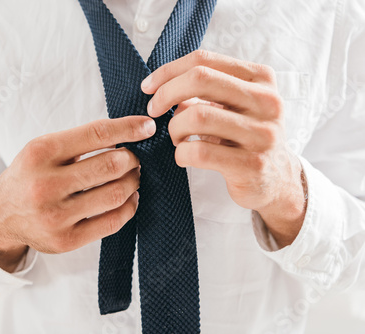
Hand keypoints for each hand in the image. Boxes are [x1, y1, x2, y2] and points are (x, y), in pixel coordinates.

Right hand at [0, 116, 155, 271]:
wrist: (1, 214)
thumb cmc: (30, 174)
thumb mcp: (44, 148)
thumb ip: (81, 140)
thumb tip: (131, 133)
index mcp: (40, 152)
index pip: (96, 133)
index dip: (128, 128)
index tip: (148, 127)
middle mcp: (45, 184)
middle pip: (111, 165)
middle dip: (133, 159)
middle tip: (136, 158)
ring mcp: (54, 215)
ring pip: (116, 194)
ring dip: (133, 182)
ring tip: (132, 176)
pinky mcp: (64, 240)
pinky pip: (112, 222)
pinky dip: (129, 207)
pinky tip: (129, 198)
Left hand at [141, 50, 305, 246]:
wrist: (277, 180)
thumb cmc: (245, 137)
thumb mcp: (234, 106)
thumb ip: (205, 90)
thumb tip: (158, 85)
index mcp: (261, 79)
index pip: (204, 60)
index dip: (168, 71)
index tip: (148, 87)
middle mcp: (267, 101)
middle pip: (200, 79)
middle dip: (166, 94)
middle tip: (153, 111)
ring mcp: (262, 133)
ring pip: (197, 116)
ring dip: (174, 128)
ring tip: (176, 138)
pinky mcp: (252, 165)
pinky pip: (200, 152)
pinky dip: (181, 154)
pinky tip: (183, 157)